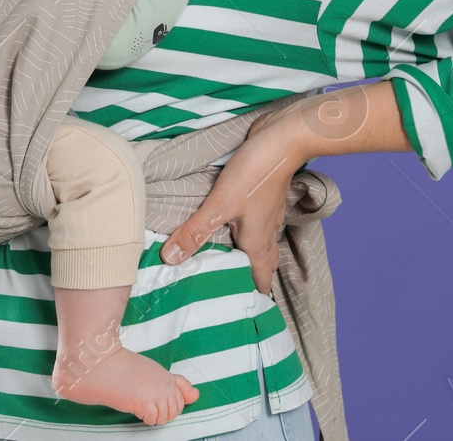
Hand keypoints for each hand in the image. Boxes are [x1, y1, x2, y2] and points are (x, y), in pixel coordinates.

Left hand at [158, 108, 305, 294]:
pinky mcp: (265, 198)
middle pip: (260, 265)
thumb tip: (170, 259)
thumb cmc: (254, 174)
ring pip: (260, 244)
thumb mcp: (219, 204)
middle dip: (248, 279)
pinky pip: (259, 225)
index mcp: (257, 243)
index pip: (258, 280)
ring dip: (248, 255)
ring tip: (226, 261)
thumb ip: (195, 232)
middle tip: (228, 289)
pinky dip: (248, 233)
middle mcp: (266, 233)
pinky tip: (234, 226)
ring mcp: (268, 214)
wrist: (282, 139)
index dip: (250, 297)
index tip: (237, 312)